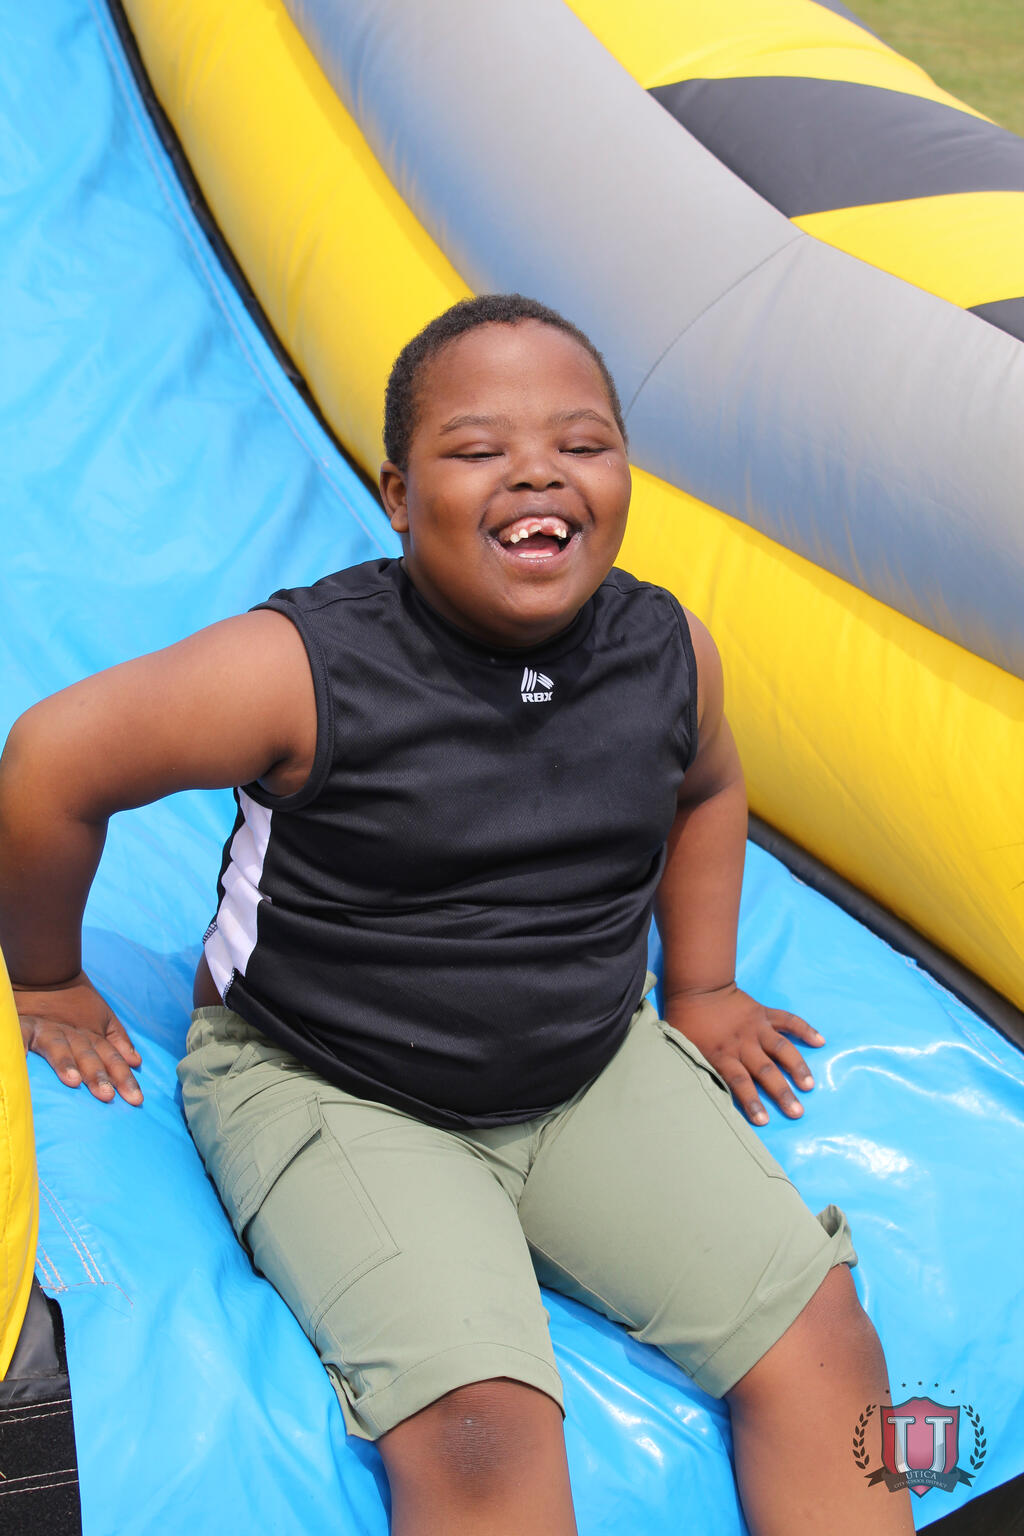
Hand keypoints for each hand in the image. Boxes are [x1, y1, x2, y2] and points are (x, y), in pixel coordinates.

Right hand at [15, 970, 142, 1104]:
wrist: (50, 975)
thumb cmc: (77, 1004)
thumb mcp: (102, 1020)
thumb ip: (118, 1041)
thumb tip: (136, 1061)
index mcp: (91, 1035)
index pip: (111, 1057)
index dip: (123, 1077)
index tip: (136, 1099)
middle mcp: (72, 1033)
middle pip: (88, 1054)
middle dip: (98, 1074)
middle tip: (107, 1095)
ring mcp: (49, 1029)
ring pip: (60, 1046)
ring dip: (66, 1062)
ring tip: (73, 1080)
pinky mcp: (26, 1026)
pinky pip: (22, 1035)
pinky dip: (21, 1046)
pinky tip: (23, 1058)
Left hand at [664, 983, 822, 1123]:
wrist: (697, 987)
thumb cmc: (687, 1022)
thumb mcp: (685, 1048)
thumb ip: (698, 1069)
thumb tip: (700, 1093)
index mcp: (721, 1054)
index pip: (739, 1083)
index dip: (752, 1102)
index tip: (764, 1121)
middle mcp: (742, 1044)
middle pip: (765, 1071)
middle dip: (782, 1093)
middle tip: (797, 1112)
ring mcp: (756, 1028)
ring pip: (782, 1049)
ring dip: (797, 1067)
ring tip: (809, 1085)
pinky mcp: (764, 1013)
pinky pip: (788, 1020)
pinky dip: (805, 1029)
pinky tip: (820, 1041)